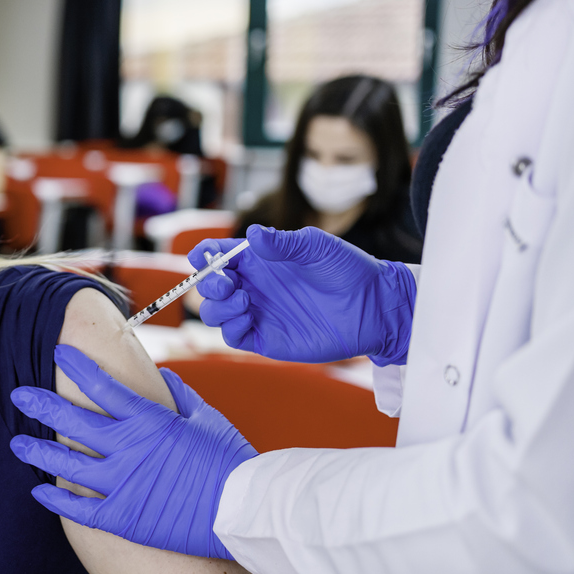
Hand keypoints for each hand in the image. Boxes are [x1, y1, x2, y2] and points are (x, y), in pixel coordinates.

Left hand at [9, 345, 256, 560]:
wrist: (246, 512)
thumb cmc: (232, 463)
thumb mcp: (208, 419)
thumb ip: (179, 397)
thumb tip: (161, 376)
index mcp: (148, 419)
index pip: (101, 385)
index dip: (77, 366)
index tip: (58, 353)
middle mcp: (128, 448)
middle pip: (73, 421)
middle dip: (42, 404)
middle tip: (20, 394)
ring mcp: (122, 484)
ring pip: (67, 464)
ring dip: (38, 451)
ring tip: (16, 442)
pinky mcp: (123, 518)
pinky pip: (79, 508)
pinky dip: (56, 500)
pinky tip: (38, 490)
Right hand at [192, 225, 415, 365]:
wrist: (374, 306)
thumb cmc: (348, 270)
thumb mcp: (316, 247)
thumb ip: (282, 243)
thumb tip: (252, 234)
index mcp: (259, 260)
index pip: (218, 256)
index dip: (203, 255)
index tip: (200, 256)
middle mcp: (253, 286)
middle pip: (209, 287)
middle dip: (208, 284)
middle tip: (227, 283)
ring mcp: (257, 313)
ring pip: (215, 313)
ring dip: (217, 307)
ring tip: (243, 300)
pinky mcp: (265, 338)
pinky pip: (233, 337)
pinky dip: (230, 327)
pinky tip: (248, 317)